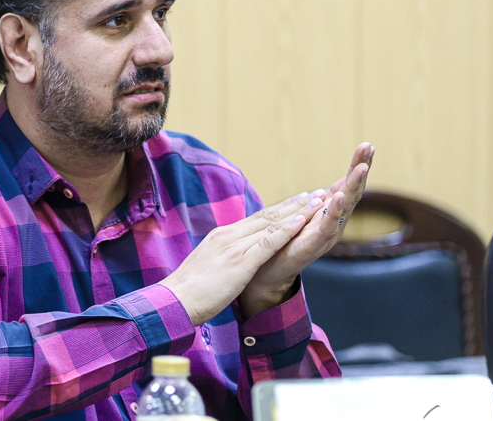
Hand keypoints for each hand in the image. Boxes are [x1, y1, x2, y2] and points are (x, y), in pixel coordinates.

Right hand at [159, 194, 324, 325]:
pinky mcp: (240, 263)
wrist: (175, 300)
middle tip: (316, 193)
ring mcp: (235, 248)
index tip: (298, 200)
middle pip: (267, 216)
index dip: (280, 209)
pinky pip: (267, 243)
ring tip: (317, 201)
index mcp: (222, 236)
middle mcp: (229, 236)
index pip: (256, 218)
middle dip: (294, 204)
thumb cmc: (190, 289)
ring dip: (297, 212)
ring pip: (271, 225)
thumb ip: (224, 255)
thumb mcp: (209, 265)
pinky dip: (286, 231)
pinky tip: (301, 222)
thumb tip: (234, 256)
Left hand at [238, 142, 374, 316]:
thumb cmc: (285, 245)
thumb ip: (316, 205)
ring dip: (352, 186)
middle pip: (350, 192)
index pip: (346, 186)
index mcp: (329, 214)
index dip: (356, 167)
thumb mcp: (303, 218)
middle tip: (370, 147)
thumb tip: (330, 187)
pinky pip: (326, 226)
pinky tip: (338, 195)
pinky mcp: (312, 245)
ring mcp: (325, 234)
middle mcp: (333, 223)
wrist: (267, 273)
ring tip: (361, 168)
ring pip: (343, 207)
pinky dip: (333, 211)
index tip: (367, 146)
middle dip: (360, 170)